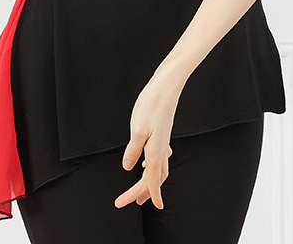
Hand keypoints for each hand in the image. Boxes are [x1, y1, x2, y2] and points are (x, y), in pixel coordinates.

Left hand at [114, 72, 181, 210]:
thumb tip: (128, 167)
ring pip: (159, 168)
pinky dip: (153, 166)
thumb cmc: (151, 105)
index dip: (142, 195)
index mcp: (156, 152)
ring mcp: (163, 141)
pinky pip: (160, 156)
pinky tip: (146, 163)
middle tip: (126, 201)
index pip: (150, 181)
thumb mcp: (137, 129)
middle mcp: (161, 149)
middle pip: (154, 178)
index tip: (132, 206)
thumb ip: (133, 150)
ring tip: (140, 190)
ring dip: (150, 181)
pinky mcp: (162, 133)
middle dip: (142, 192)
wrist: (167, 86)